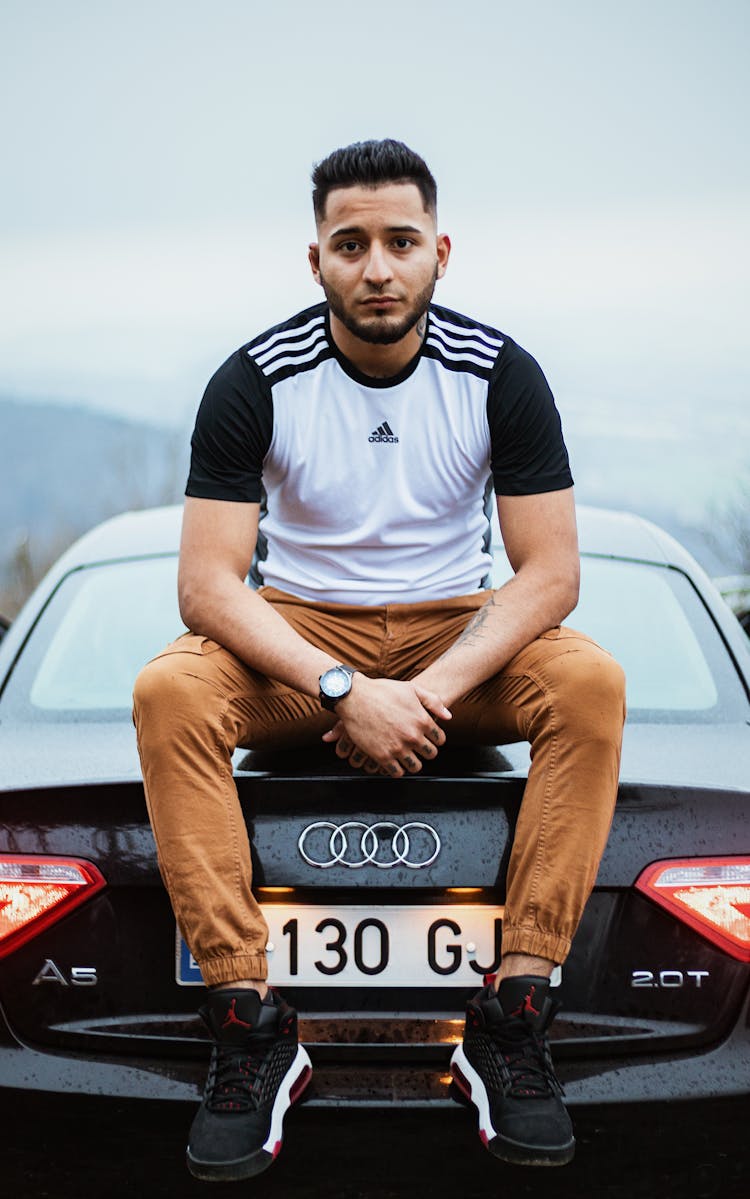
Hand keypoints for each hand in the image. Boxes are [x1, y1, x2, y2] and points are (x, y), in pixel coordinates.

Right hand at [321, 676, 450, 776]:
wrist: (355, 697)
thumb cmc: (382, 691)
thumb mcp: (412, 689)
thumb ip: (433, 702)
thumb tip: (448, 716)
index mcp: (422, 720)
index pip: (439, 739)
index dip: (435, 739)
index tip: (429, 739)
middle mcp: (412, 736)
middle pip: (430, 754)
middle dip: (426, 751)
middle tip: (419, 748)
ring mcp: (398, 748)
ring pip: (415, 766)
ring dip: (413, 762)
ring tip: (408, 757)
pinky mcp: (382, 756)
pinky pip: (397, 772)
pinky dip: (398, 769)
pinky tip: (395, 762)